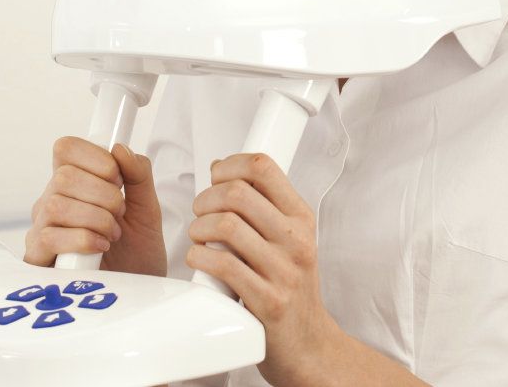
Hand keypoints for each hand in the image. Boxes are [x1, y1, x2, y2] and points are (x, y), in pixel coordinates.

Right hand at [24, 137, 166, 277]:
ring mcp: (42, 229)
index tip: (118, 178)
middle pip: (64, 175)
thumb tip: (119, 148)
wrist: (139, 292)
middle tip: (120, 213)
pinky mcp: (38, 259)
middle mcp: (52, 202)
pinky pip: (48, 237)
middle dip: (104, 194)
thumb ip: (138, 174)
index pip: (66, 149)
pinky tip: (100, 246)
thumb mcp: (147, 208)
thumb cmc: (138, 252)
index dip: (95, 157)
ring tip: (112, 234)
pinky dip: (82, 239)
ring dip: (96, 218)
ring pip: (56, 204)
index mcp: (74, 184)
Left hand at [186, 153, 340, 386]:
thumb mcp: (289, 239)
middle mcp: (295, 241)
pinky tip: (199, 261)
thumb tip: (222, 168)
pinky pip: (222, 265)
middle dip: (205, 199)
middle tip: (201, 212)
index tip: (216, 176)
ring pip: (226, 226)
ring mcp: (283, 271)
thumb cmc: (291, 288)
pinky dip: (199, 258)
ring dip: (198, 229)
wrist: (308, 343)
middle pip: (237, 193)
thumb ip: (261, 206)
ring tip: (199, 239)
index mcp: (301, 218)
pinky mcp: (267, 301)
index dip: (230, 165)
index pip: (264, 167)